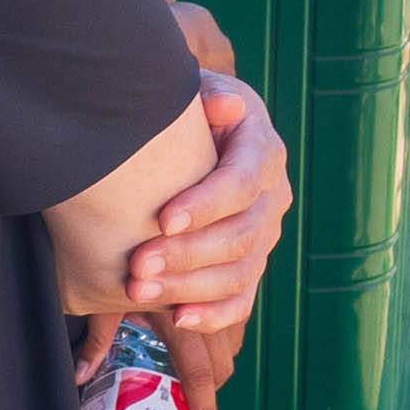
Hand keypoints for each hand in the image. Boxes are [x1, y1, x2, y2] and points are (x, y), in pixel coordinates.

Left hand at [133, 62, 291, 409]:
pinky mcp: (249, 265)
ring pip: (239, 272)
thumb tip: (223, 105)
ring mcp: (264, 235)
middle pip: (240, 234)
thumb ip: (202, 95)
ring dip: (189, 287)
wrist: (197, 139)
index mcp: (264, 150)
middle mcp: (272, 196)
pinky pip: (241, 299)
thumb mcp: (194, 92)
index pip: (242, 182)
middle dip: (186, 255)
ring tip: (139, 291)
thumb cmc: (189, 115)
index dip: (206, 204)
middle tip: (136, 265)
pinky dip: (213, 313)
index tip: (162, 220)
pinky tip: (178, 317)